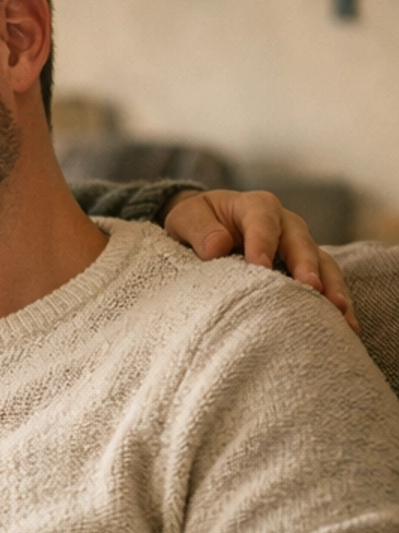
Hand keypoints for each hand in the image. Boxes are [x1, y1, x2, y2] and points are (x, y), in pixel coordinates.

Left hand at [163, 188, 356, 333]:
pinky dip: (336, 302)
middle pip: (301, 243)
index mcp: (256, 207)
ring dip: (332, 287)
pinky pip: (326, 282)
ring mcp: (300, 246)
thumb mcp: (186, 218)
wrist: (208, 226)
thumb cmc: (197, 222)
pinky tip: (346, 325)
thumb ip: (199, 229)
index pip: (262, 223)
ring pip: (322, 263)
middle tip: (311, 288)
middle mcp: (286, 223)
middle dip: (307, 266)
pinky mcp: (306, 268)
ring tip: (339, 312)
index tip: (260, 268)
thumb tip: (217, 247)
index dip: (262, 244)